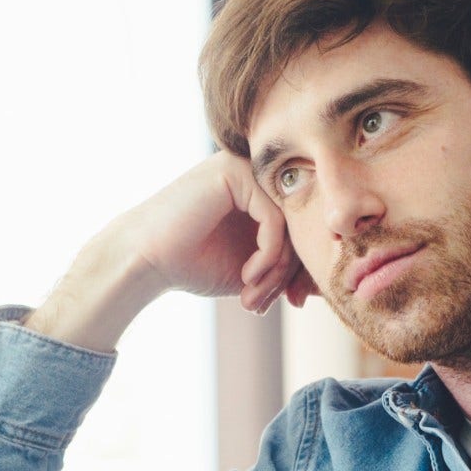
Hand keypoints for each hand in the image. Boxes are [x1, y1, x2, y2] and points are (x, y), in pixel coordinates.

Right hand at [115, 152, 310, 312]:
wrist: (144, 261)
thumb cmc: (191, 263)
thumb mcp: (252, 269)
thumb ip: (286, 267)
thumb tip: (327, 283)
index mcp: (261, 192)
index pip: (302, 227)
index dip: (301, 269)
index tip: (291, 302)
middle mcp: (256, 174)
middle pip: (300, 225)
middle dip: (288, 274)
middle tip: (265, 302)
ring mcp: (245, 168)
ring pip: (290, 224)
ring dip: (276, 270)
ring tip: (253, 295)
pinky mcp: (235, 172)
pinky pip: (275, 220)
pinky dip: (268, 255)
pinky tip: (247, 276)